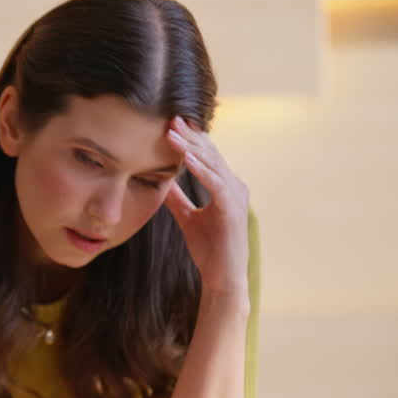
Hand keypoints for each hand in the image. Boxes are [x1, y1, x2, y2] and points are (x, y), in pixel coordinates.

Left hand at [164, 116, 249, 298]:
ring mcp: (235, 197)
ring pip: (213, 164)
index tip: (170, 124)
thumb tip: (161, 181)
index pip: (206, 157)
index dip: (190, 140)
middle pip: (210, 154)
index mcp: (225, 187)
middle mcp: (234, 187)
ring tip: (173, 132)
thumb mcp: (188, 218)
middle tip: (171, 118)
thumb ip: (178, 199)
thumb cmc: (210, 250)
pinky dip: (200, 170)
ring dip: (191, 147)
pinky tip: (184, 158)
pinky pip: (216, 184)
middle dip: (190, 136)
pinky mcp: (232, 210)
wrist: (223, 278)